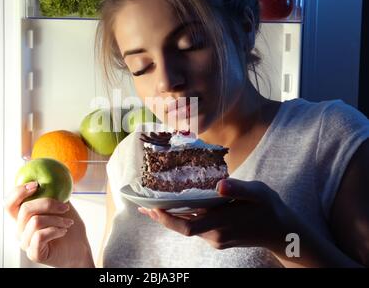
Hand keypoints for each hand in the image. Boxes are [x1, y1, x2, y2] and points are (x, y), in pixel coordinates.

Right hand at [4, 181, 93, 267]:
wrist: (79, 248)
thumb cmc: (69, 227)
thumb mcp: (60, 206)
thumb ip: (52, 194)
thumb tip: (51, 176)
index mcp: (23, 218)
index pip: (9, 204)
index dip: (18, 192)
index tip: (36, 184)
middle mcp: (21, 231)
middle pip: (25, 210)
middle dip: (48, 204)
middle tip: (65, 206)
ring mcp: (26, 243)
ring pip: (35, 221)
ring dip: (57, 219)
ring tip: (67, 222)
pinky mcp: (34, 254)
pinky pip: (40, 236)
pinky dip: (55, 230)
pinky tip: (63, 231)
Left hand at [138, 178, 289, 250]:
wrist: (282, 233)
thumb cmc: (270, 209)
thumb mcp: (258, 194)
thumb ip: (239, 189)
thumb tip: (220, 184)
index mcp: (222, 224)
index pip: (187, 226)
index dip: (167, 219)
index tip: (151, 207)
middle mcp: (215, 235)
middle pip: (181, 228)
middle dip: (161, 218)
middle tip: (143, 205)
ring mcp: (216, 239)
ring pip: (187, 229)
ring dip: (170, 218)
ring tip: (153, 205)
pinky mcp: (218, 239)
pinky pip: (195, 229)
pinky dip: (182, 219)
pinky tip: (176, 208)